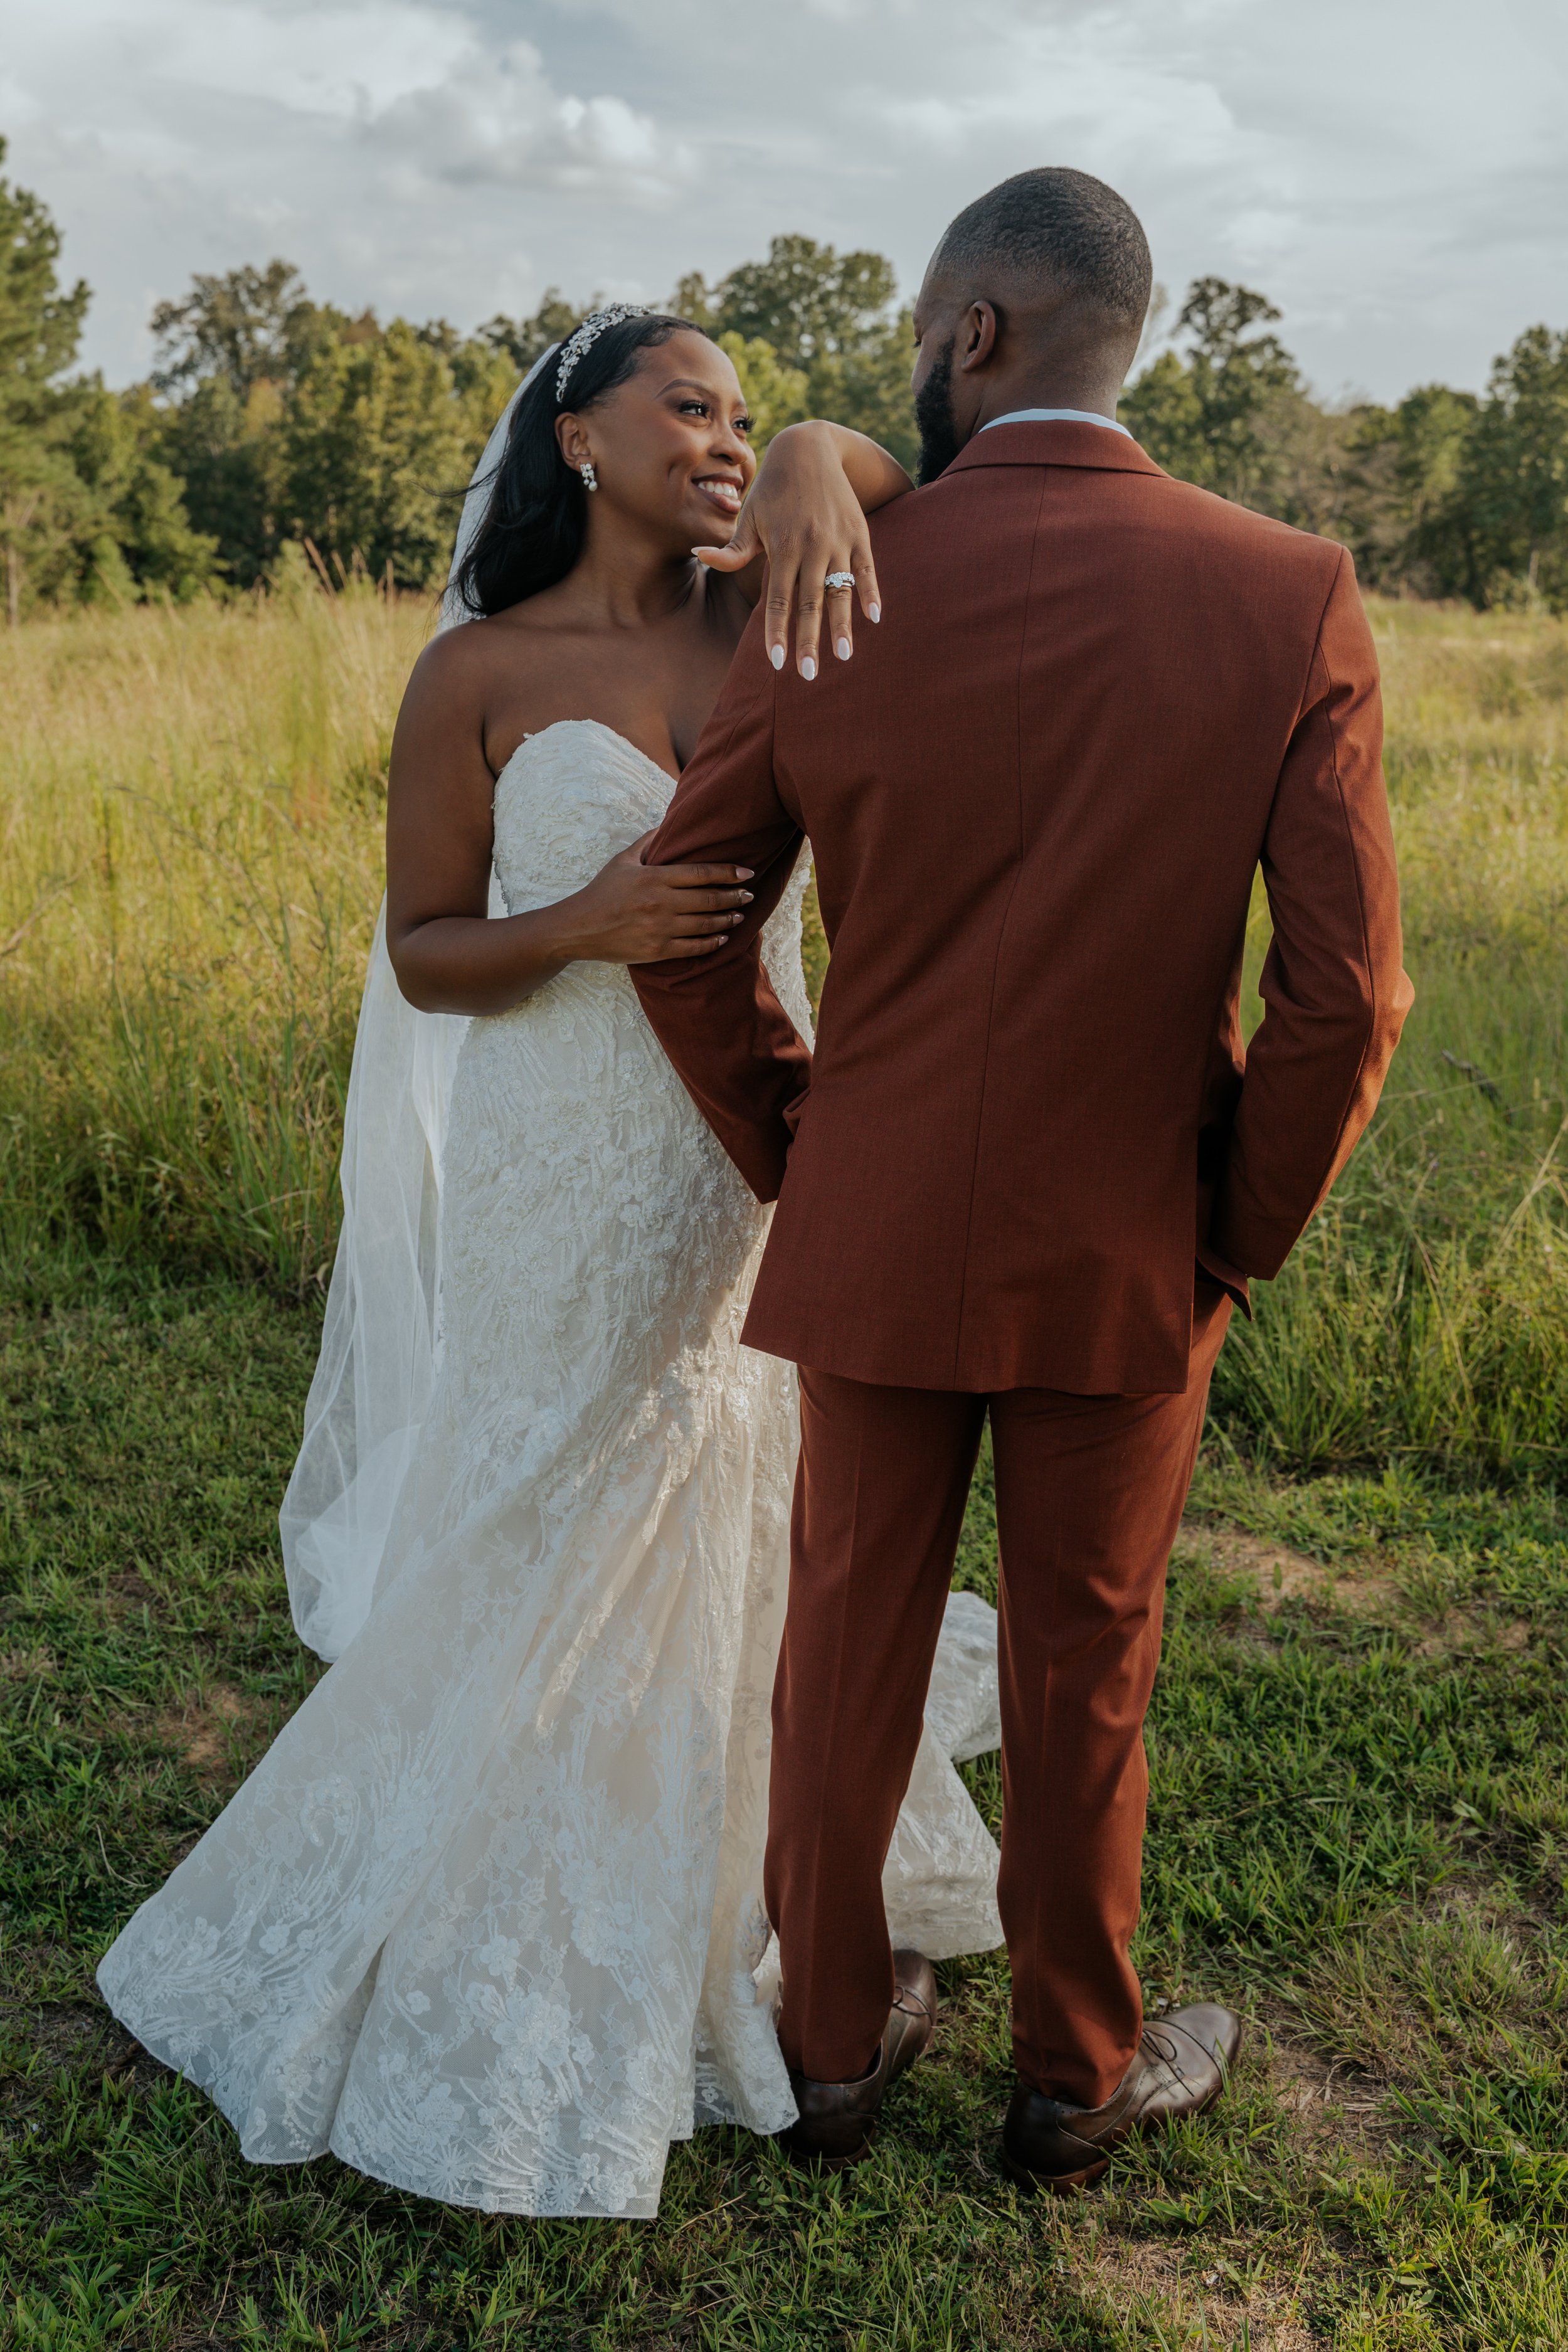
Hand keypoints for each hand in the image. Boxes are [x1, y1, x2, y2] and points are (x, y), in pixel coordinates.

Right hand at [558, 832, 754, 964]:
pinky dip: (712, 943)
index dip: (728, 872)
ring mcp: (660, 928)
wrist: (579, 928)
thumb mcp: (622, 860)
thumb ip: (647, 841)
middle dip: (734, 896)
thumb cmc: (601, 892)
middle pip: (709, 898)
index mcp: (655, 878)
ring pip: (705, 924)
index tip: (747, 872)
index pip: (701, 873)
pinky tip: (723, 937)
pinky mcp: (657, 951)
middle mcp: (661, 903)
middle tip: (750, 894)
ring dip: (727, 919)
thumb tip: (668, 823)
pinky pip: (693, 948)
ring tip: (740, 914)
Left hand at [694, 421, 885, 680]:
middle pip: (809, 603)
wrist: (809, 449)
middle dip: (808, 641)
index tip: (777, 664)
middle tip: (810, 675)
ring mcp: (838, 540)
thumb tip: (701, 557)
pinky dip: (871, 592)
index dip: (778, 633)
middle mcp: (811, 546)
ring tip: (844, 656)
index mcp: (781, 547)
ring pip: (840, 590)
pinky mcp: (859, 533)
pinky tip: (874, 618)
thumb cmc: (772, 489)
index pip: (778, 600)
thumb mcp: (748, 516)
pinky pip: (867, 569)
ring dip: (842, 625)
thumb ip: (732, 548)